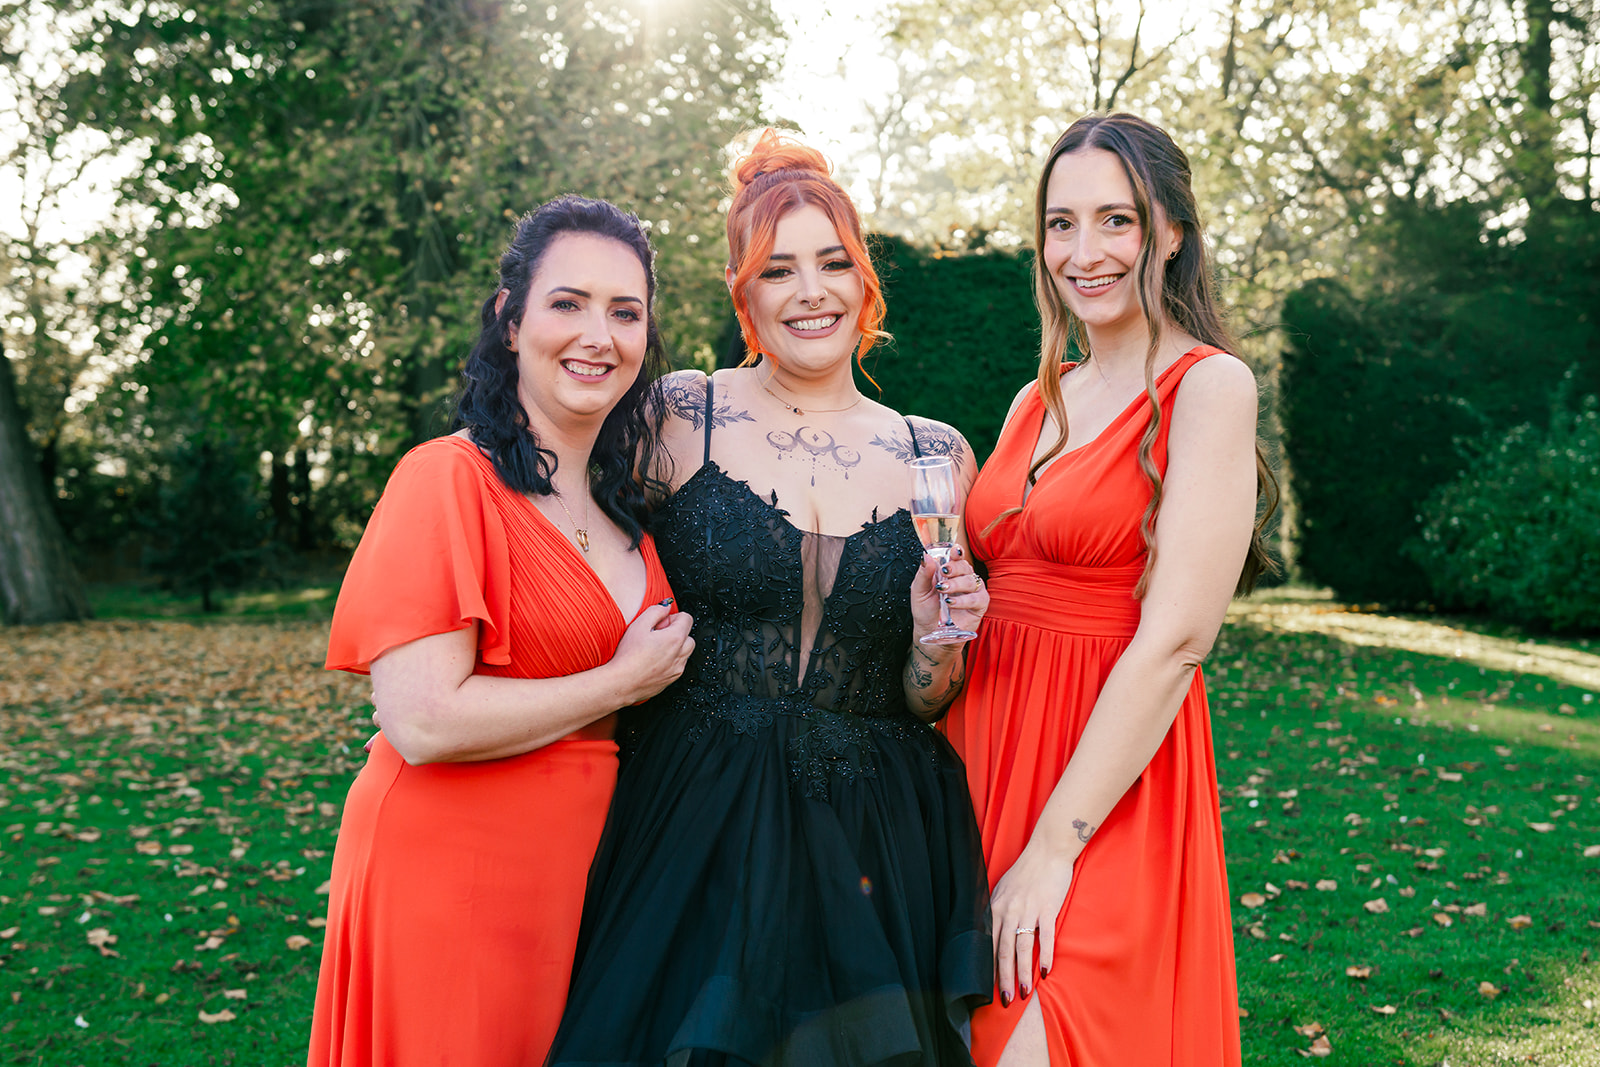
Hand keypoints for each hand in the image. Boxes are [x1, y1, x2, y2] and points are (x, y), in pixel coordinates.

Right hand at [607, 600, 694, 704]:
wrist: (621, 683)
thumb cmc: (628, 656)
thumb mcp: (639, 625)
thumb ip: (656, 611)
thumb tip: (666, 607)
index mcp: (675, 638)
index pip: (687, 618)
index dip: (672, 617)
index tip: (660, 623)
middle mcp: (680, 654)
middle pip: (688, 636)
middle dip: (676, 632)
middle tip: (657, 636)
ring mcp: (677, 669)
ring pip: (684, 652)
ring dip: (674, 647)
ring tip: (654, 649)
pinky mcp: (671, 679)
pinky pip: (677, 665)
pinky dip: (670, 661)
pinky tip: (652, 661)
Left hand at [909, 544, 987, 641]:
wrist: (929, 632)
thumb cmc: (925, 611)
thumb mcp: (919, 591)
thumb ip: (923, 574)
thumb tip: (927, 556)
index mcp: (949, 573)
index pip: (956, 558)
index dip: (957, 553)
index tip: (954, 550)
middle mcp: (962, 579)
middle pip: (965, 566)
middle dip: (955, 567)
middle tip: (944, 572)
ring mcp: (972, 591)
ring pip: (971, 581)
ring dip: (957, 584)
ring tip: (943, 590)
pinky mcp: (979, 605)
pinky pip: (976, 598)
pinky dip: (964, 600)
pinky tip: (951, 602)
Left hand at [990, 841, 1074, 1005]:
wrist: (1048, 851)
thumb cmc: (1026, 872)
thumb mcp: (1003, 889)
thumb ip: (996, 910)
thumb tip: (989, 933)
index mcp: (995, 906)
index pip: (988, 943)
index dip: (988, 966)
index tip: (987, 987)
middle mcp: (1008, 910)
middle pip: (1003, 950)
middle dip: (1003, 977)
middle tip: (1005, 1000)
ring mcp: (1028, 909)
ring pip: (1022, 947)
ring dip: (1023, 973)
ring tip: (1023, 993)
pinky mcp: (1047, 908)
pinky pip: (1045, 936)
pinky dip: (1045, 955)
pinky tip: (1046, 971)